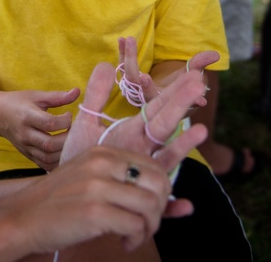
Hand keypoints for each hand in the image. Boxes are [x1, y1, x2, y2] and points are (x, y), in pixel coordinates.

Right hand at [0, 89, 78, 171]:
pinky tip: (64, 152)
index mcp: (27, 116)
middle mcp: (25, 134)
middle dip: (67, 140)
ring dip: (64, 152)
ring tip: (70, 141)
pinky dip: (57, 162)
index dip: (65, 121)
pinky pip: (45, 165)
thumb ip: (57, 96)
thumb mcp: (36, 96)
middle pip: (49, 144)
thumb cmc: (19, 103)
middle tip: (74, 131)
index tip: (69, 114)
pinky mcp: (28, 155)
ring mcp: (25, 147)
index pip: (49, 123)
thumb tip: (77, 91)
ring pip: (48, 158)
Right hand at [17, 145, 176, 253]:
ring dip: (148, 228)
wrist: (22, 217)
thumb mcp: (93, 183)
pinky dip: (135, 239)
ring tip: (132, 235)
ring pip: (152, 206)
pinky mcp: (95, 212)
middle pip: (160, 183)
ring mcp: (98, 186)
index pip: (155, 166)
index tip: (146, 209)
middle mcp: (102, 164)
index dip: (160, 192)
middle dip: (159, 210)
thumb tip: (185, 206)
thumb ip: (131, 188)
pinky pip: (136, 226)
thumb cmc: (60, 203)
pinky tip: (122, 242)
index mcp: (103, 152)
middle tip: (143, 225)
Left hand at [59, 63, 207, 219]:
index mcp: (132, 130)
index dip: (173, 90)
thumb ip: (97, 94)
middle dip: (179, 104)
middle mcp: (142, 149)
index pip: (156, 107)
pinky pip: (160, 205)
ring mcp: (144, 174)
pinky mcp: (140, 201)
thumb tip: (106, 63)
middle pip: (164, 124)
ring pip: (166, 160)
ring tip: (200, 130)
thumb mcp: (86, 122)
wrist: (70, 190)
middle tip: (198, 81)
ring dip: (183, 148)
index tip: (192, 73)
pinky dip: (173, 206)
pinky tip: (185, 205)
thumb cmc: (80, 155)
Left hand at [119, 36, 217, 107]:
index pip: (149, 95)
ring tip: (127, 37)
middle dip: (131, 60)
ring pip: (125, 72)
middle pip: (132, 79)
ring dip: (125, 54)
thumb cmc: (181, 89)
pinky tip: (122, 38)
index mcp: (157, 100)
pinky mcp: (129, 79)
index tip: (144, 77)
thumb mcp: (190, 78)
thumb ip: (200, 65)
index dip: (147, 86)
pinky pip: (122, 65)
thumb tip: (215, 54)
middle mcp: (142, 96)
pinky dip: (122, 52)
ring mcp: (134, 88)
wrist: (167, 101)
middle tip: (132, 41)